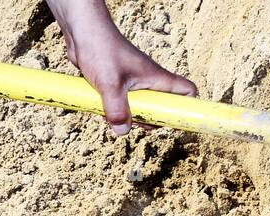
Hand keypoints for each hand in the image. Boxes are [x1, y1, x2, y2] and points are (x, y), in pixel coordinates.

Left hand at [47, 1, 196, 135]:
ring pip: (140, 107)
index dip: (187, 108)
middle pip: (162, 108)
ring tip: (115, 115)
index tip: (174, 121)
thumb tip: (122, 131)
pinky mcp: (118, 84)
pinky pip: (122, 103)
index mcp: (157, 78)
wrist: (81, 30)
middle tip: (138, 122)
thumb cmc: (101, 48)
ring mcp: (133, 82)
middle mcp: (148, 81)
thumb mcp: (110, 84)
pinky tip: (102, 107)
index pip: (187, 91)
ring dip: (130, 116)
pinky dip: (114, 109)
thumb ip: (117, 111)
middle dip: (151, 120)